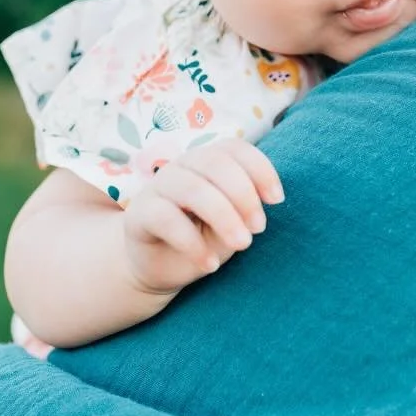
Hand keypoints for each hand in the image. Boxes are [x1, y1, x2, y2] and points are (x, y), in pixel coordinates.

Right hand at [121, 138, 284, 294]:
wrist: (160, 267)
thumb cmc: (202, 236)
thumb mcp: (232, 222)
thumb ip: (246, 207)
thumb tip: (268, 198)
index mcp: (207, 161)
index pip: (234, 148)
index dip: (260, 169)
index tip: (277, 200)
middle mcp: (181, 166)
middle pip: (215, 164)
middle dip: (244, 196)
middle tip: (259, 229)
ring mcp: (157, 187)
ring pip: (192, 189)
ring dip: (224, 217)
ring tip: (242, 245)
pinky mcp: (138, 214)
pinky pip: (166, 219)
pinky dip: (192, 243)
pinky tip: (209, 265)